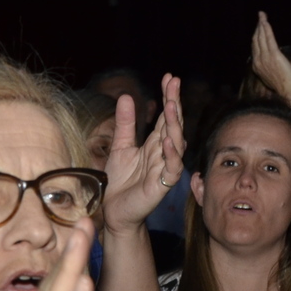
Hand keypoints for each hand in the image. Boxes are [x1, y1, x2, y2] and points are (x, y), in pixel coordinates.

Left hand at [102, 73, 185, 235]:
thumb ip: (125, 124)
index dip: (168, 97)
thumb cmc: (119, 182)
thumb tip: (128, 96)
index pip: (164, 116)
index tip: (170, 78)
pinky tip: (167, 140)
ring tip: (171, 106)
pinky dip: (172, 154)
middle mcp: (163, 152)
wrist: (114, 212)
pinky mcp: (162, 184)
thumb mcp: (119, 147)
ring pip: (176, 142)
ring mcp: (165, 167)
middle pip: (173, 124)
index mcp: (154, 143)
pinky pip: (172, 167)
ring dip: (174, 124)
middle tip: (174, 84)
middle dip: (174, 103)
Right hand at [250, 11, 290, 109]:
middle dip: (258, 27)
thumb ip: (270, 66)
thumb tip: (273, 60)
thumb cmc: (285, 86)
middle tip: (260, 17)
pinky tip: (266, 22)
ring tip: (262, 16)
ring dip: (262, 25)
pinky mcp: (274, 56)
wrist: (289, 93)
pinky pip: (269, 39)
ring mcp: (265, 58)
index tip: (259, 27)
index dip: (256, 35)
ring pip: (261, 38)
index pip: (255, 47)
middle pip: (256, 40)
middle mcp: (258, 61)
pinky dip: (267, 29)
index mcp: (257, 66)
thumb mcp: (273, 75)